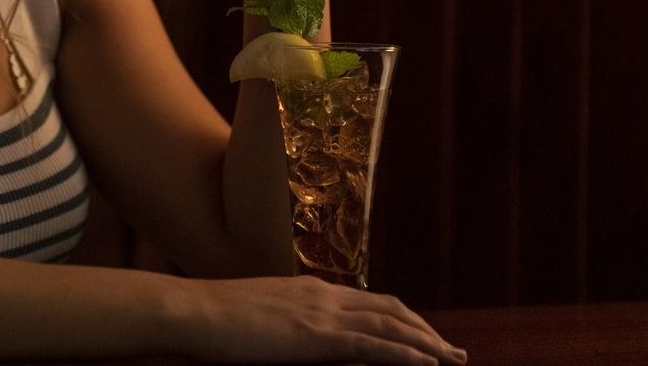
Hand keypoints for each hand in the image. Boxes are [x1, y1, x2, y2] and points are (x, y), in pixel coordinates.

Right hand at [190, 276, 466, 364]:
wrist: (194, 310)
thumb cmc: (215, 318)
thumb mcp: (262, 315)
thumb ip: (291, 321)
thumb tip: (304, 336)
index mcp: (310, 290)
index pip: (370, 300)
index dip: (403, 317)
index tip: (425, 334)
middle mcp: (323, 296)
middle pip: (390, 309)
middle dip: (425, 330)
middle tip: (453, 352)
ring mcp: (320, 314)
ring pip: (390, 324)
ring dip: (427, 342)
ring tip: (453, 359)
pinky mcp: (315, 337)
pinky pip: (372, 344)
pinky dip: (405, 353)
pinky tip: (427, 364)